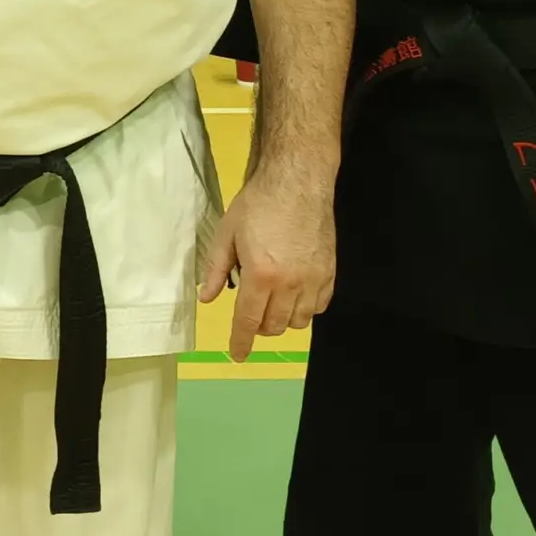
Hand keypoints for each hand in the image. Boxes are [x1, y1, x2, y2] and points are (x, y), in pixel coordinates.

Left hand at [198, 169, 335, 361]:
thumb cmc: (257, 204)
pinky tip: (296, 294)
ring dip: (282, 319)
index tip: (237, 355)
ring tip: (273, 302)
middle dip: (259, 327)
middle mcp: (289, 284)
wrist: (297, 181)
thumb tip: (206, 299)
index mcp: (260, 276)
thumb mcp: (227, 233)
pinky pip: (319, 306)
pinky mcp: (330, 272)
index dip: (241, 342)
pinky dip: (306, 308)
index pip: (248, 321)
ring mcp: (313, 280)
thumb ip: (216, 269)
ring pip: (298, 321)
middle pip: (274, 326)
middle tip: (251, 312)